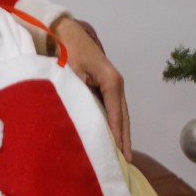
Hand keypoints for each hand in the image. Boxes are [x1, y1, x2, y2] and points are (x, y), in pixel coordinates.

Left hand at [52, 16, 131, 159]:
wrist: (68, 33)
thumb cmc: (69, 52)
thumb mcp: (71, 72)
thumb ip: (77, 94)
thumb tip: (79, 118)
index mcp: (111, 81)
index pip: (115, 113)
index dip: (117, 134)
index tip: (119, 153)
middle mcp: (117, 84)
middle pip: (123, 116)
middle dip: (125, 138)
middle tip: (127, 162)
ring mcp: (113, 85)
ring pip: (120, 113)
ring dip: (122, 133)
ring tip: (123, 155)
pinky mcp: (107, 86)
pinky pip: (113, 109)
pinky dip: (115, 124)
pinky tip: (113, 137)